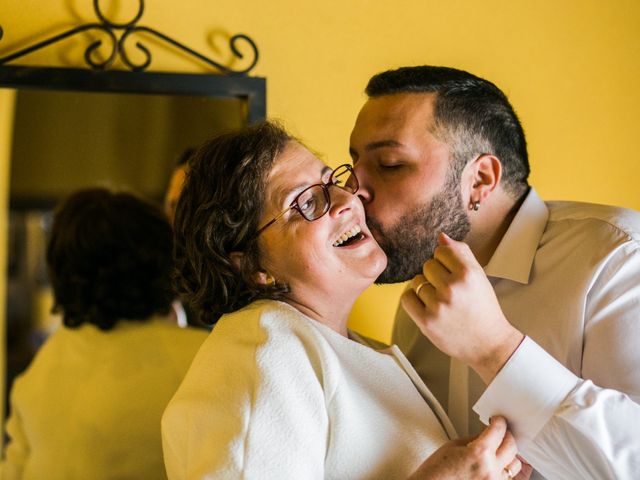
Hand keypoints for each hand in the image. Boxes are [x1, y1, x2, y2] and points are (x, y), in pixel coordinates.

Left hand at [400, 233, 523, 383]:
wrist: (489, 344)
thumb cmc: (483, 308)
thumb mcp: (479, 277)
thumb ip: (461, 253)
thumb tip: (441, 237)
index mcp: (468, 274)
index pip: (441, 251)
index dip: (444, 261)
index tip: (451, 273)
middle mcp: (453, 288)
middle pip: (427, 265)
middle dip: (435, 275)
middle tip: (448, 291)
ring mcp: (438, 305)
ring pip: (417, 282)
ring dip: (425, 289)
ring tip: (440, 301)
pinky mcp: (426, 321)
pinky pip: (407, 298)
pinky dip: (414, 301)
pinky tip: (427, 307)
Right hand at [409, 416, 525, 478]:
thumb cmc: (437, 470)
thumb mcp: (453, 446)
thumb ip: (474, 439)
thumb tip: (488, 434)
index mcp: (478, 453)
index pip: (498, 430)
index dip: (499, 422)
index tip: (498, 420)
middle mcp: (490, 469)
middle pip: (511, 446)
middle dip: (506, 435)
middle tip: (500, 432)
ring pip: (515, 464)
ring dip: (509, 454)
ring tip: (501, 449)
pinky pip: (509, 478)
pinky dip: (507, 470)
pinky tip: (501, 464)